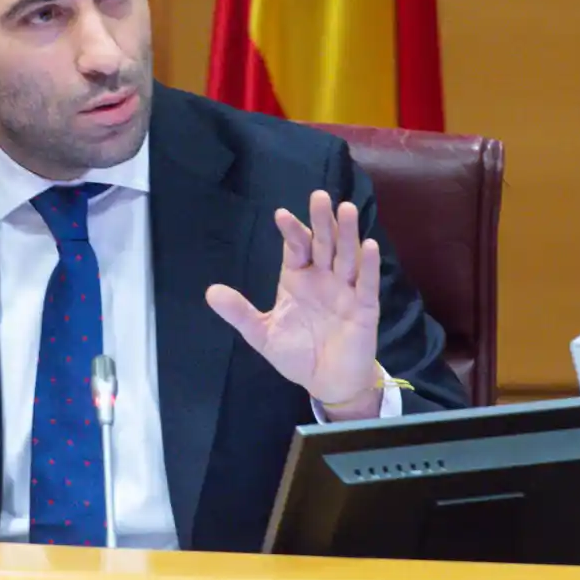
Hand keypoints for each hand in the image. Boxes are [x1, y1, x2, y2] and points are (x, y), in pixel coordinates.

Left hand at [205, 190, 381, 407]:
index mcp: (298, 279)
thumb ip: (240, 313)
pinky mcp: (365, 308)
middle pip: (323, 244)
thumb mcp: (262, 333)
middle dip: (321, 221)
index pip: (296, 248)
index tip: (281, 215)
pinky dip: (369, 265)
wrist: (328, 383)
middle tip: (318, 196)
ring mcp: (346, 290)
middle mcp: (324, 278)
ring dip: (347, 234)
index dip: (291, 231)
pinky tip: (370, 245)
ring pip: (347, 257)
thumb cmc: (298, 353)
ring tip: (346, 209)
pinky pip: (367, 284)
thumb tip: (210, 292)